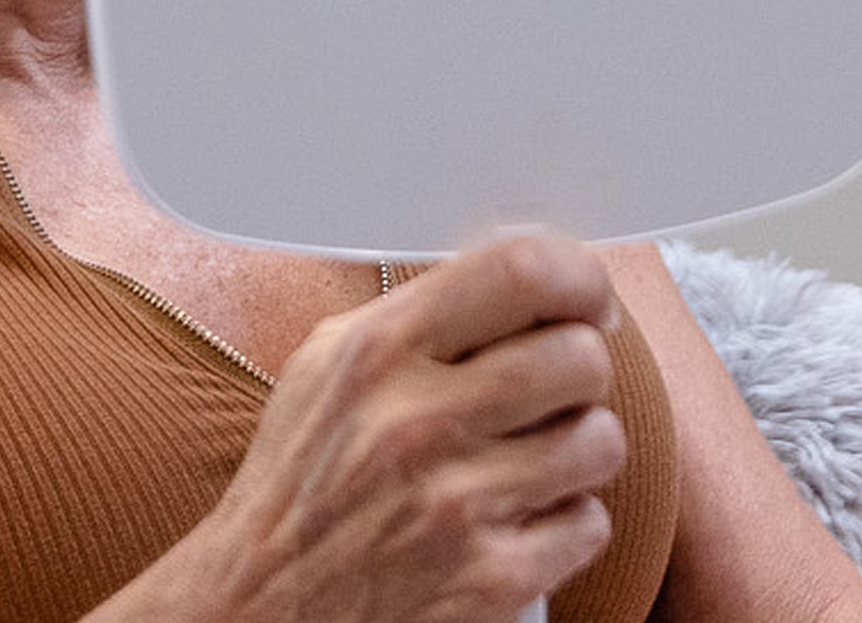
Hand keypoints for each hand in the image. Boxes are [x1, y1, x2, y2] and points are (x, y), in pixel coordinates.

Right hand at [184, 234, 625, 622]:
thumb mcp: (327, 367)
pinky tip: (515, 519)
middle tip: (550, 392)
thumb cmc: (300, 482)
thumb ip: (416, 315)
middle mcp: (418, 421)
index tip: (586, 301)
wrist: (262, 603)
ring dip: (576, 448)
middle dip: (577, 372)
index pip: (521, 272)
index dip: (579, 279)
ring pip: (599, 440)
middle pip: (579, 358)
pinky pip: (589, 522)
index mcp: (377, 351)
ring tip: (528, 458)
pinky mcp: (491, 579)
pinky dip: (563, 522)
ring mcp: (458, 504)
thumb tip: (522, 283)